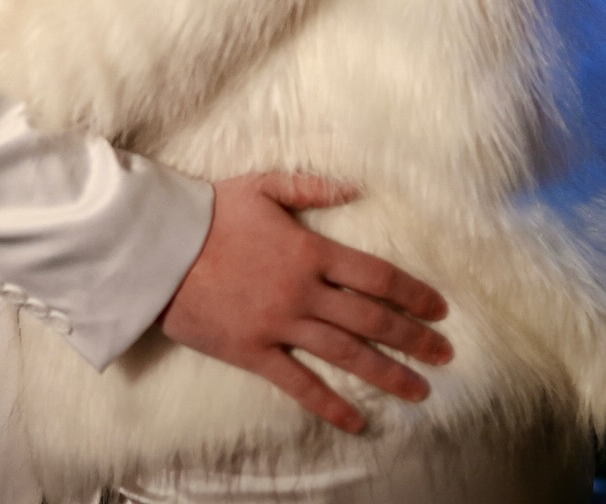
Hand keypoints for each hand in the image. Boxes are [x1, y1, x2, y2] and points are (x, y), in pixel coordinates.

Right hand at [158, 174, 451, 434]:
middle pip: (371, 319)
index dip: (413, 293)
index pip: (376, 275)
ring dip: (388, 374)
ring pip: (346, 354)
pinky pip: (299, 384)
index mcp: (310, 249)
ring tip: (420, 391)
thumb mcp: (263, 185)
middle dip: (414, 338)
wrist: (159, 246)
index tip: (440, 309)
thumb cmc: (211, 211)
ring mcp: (280, 324)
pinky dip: (330, 404)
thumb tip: (357, 186)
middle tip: (445, 354)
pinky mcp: (254, 351)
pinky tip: (357, 421)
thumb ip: (312, 186)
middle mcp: (303, 290)